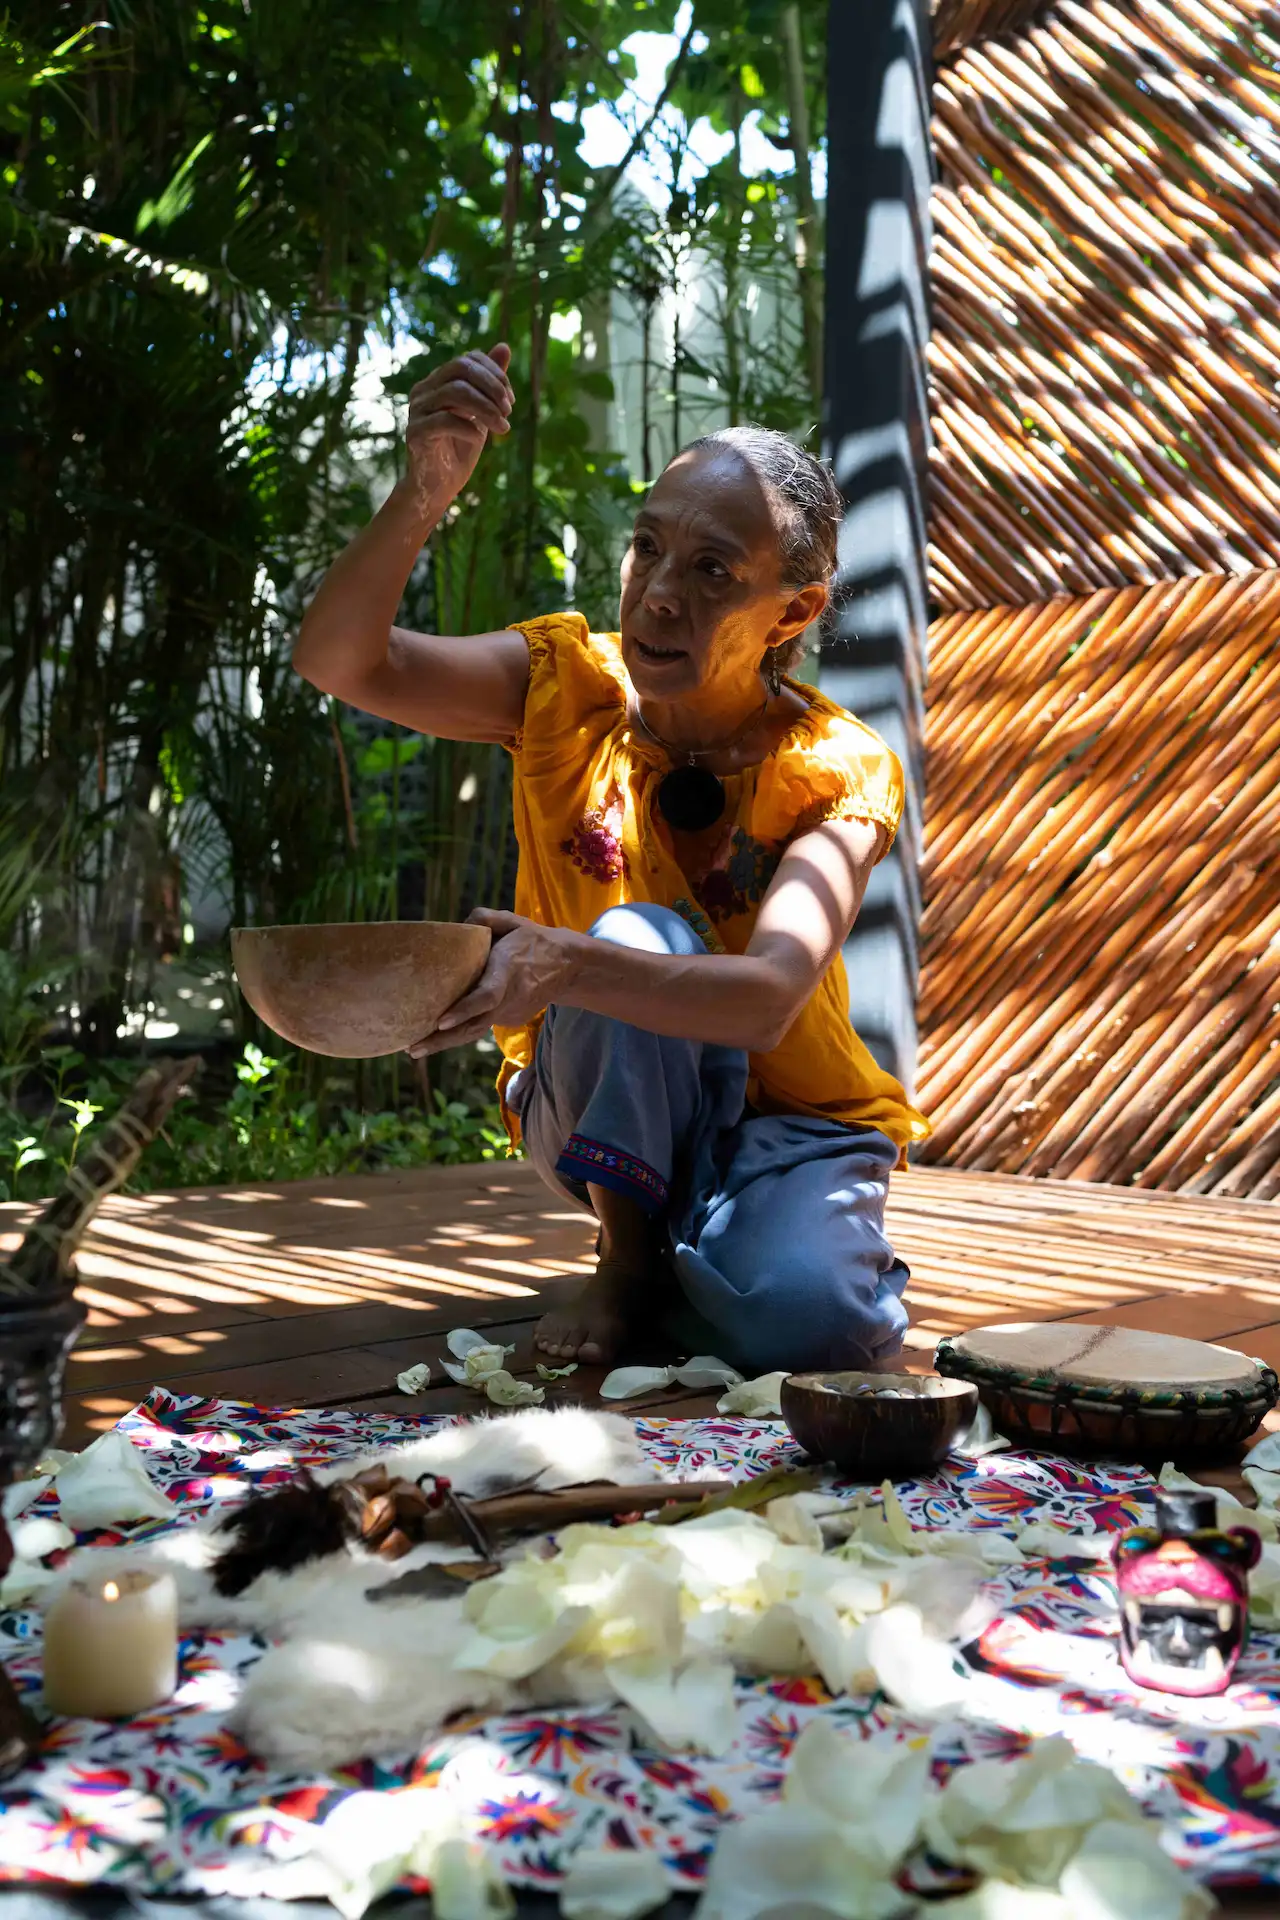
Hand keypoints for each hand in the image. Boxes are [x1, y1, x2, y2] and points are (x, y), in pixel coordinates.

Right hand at [403, 343, 512, 503]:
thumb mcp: (482, 412)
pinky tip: (479, 439)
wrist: (439, 485)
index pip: (468, 359)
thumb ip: (490, 382)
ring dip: (486, 408)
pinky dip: (469, 428)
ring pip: (454, 392)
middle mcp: (424, 390)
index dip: (495, 374)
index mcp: (438, 381)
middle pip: (460, 368)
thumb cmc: (460, 447)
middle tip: (509, 410)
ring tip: (503, 428)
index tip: (511, 400)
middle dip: (492, 386)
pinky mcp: (415, 433)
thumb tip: (504, 346)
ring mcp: (416, 410)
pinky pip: (444, 420)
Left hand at [407, 907, 579, 1056]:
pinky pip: (481, 1025)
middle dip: (443, 1039)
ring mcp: (510, 1013)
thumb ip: (484, 918)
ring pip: (475, 1030)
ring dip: (445, 1041)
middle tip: (414, 1047)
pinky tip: (436, 1033)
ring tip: (415, 1048)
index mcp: (508, 970)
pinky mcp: (509, 1020)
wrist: (568, 966)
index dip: (464, 1010)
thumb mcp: (513, 921)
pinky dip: (460, 1029)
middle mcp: (509, 997)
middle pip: (474, 1025)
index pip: (486, 996)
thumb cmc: (535, 940)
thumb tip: (457, 927)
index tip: (441, 1022)